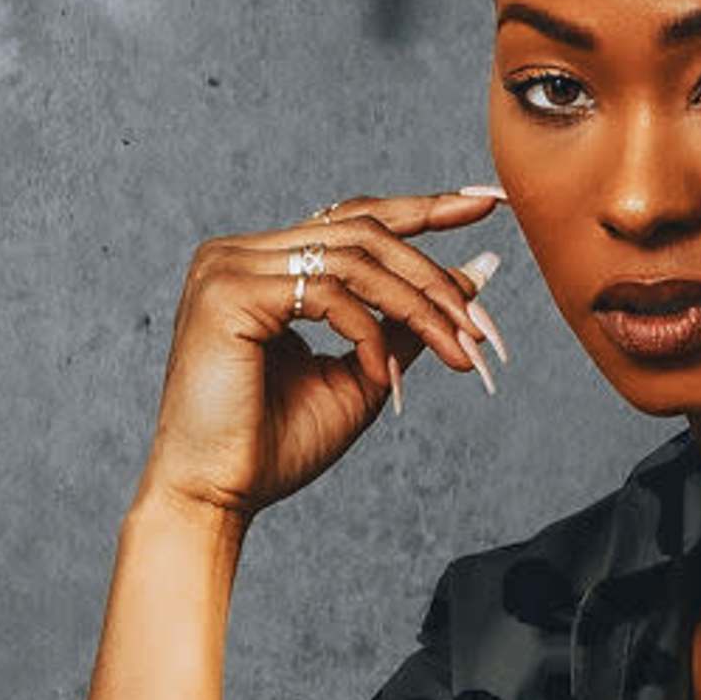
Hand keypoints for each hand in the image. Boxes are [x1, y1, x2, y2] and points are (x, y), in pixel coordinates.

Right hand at [141, 186, 511, 524]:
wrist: (213, 496)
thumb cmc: (274, 446)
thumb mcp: (362, 372)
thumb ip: (408, 321)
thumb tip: (477, 272)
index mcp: (263, 265)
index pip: (353, 218)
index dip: (423, 207)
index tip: (487, 203)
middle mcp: (240, 253)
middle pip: (363, 231)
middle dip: (434, 277)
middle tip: (481, 324)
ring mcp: (228, 267)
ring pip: (354, 257)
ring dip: (418, 305)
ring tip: (457, 350)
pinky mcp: (227, 293)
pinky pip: (326, 291)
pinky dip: (368, 331)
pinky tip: (381, 375)